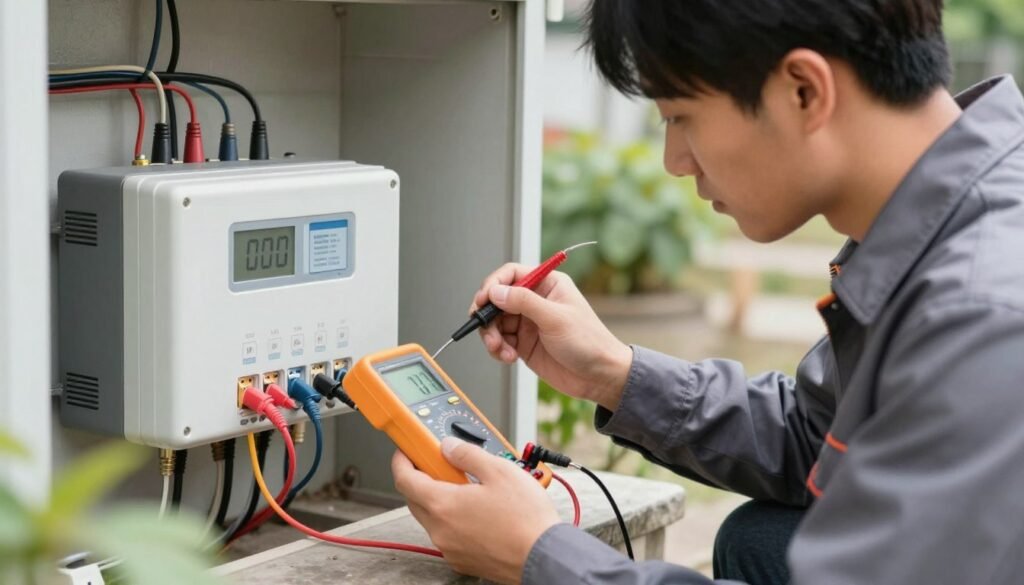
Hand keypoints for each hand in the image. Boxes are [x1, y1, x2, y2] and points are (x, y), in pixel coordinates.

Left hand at [392, 438, 560, 583]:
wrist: (544, 556)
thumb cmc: (526, 519)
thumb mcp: (499, 471)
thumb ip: (468, 454)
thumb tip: (449, 447)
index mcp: (443, 505)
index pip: (405, 479)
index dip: (402, 461)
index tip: (407, 451)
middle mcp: (441, 530)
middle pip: (415, 499)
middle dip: (421, 478)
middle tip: (438, 464)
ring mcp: (450, 548)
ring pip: (432, 518)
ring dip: (439, 500)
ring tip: (467, 487)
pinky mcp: (462, 560)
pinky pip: (447, 535)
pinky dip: (453, 519)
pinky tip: (476, 510)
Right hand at [472, 263, 632, 410]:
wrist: (599, 377)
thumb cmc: (589, 343)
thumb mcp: (555, 319)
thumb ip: (524, 302)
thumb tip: (496, 291)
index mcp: (547, 284)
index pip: (511, 274)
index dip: (493, 285)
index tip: (483, 300)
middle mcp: (535, 301)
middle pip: (498, 299)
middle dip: (488, 315)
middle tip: (485, 329)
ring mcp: (528, 322)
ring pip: (495, 322)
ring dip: (491, 336)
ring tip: (499, 349)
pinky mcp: (523, 343)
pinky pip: (500, 341)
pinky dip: (497, 349)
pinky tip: (508, 357)